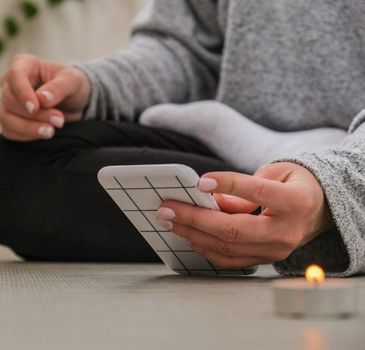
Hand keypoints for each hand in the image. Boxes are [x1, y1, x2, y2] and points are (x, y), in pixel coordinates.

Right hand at [0, 54, 90, 140]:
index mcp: (24, 64)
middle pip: (10, 100)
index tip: (35, 108)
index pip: (15, 75)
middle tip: (59, 120)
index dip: (23, 93)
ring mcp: (8, 102)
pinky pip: (9, 131)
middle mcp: (11, 82)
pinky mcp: (10, 120)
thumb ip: (59, 87)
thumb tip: (42, 99)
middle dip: (35, 114)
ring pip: (6, 118)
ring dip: (29, 128)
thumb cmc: (72, 84)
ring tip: (51, 131)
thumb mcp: (73, 81)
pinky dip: (25, 136)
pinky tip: (42, 134)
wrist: (74, 101)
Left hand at [156, 162, 332, 268]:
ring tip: (169, 220)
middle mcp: (287, 231)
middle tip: (166, 209)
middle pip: (234, 229)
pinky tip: (187, 234)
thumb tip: (208, 198)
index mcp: (295, 202)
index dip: (228, 186)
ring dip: (192, 234)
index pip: (258, 193)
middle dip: (194, 219)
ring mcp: (276, 250)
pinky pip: (229, 259)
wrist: (319, 210)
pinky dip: (205, 248)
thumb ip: (244, 186)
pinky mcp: (265, 260)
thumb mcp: (275, 173)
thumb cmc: (293, 185)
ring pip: (227, 247)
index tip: (200, 182)